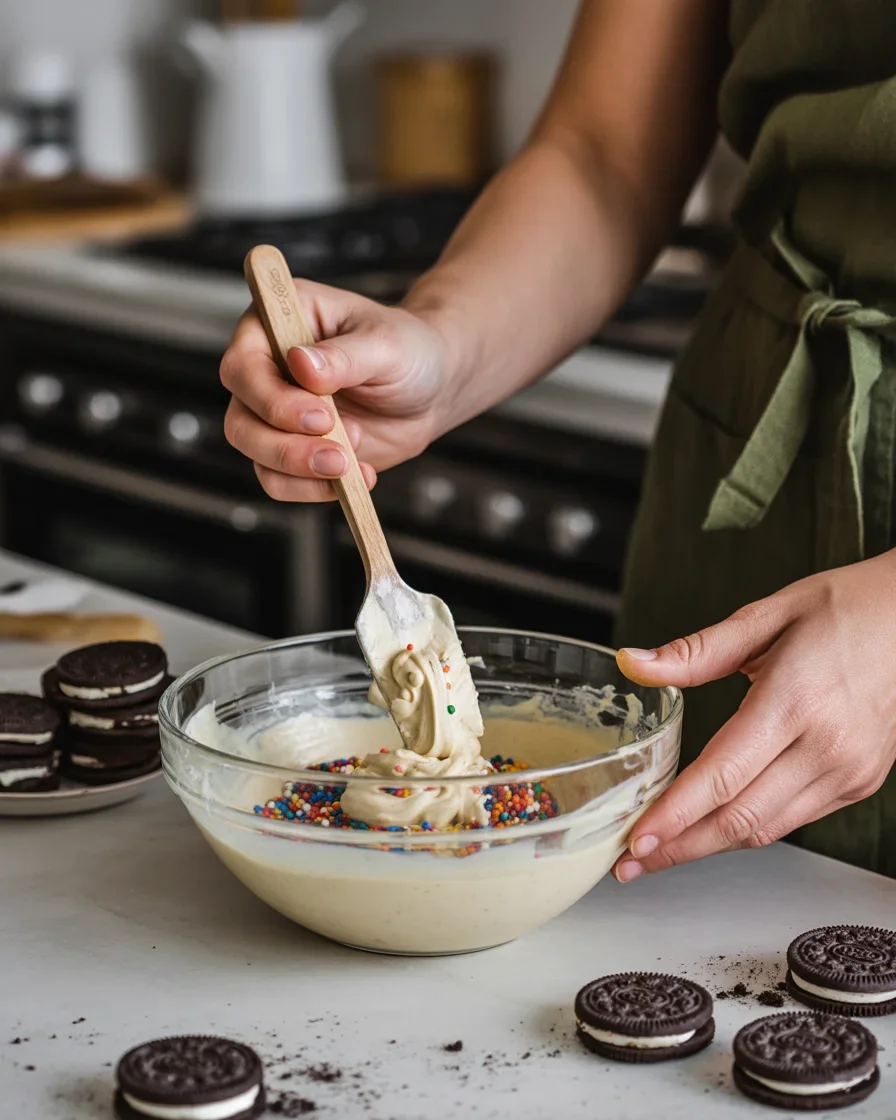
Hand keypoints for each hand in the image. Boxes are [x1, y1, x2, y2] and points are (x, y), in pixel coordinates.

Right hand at [221, 280, 452, 501]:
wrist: (432, 390)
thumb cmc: (408, 350)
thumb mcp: (386, 346)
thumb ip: (344, 357)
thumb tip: (301, 364)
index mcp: (278, 322)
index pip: (243, 365)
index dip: (272, 398)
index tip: (322, 416)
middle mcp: (266, 367)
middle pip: (241, 418)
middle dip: (287, 445)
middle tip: (339, 453)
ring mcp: (274, 412)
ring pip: (255, 454)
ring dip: (300, 469)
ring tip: (351, 464)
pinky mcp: (291, 448)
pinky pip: (278, 480)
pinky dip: (314, 488)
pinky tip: (359, 476)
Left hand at [612, 550, 895, 880]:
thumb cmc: (844, 610)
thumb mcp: (765, 617)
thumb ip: (695, 652)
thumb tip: (633, 663)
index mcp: (795, 700)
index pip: (723, 774)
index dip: (675, 814)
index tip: (636, 838)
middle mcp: (826, 745)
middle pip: (740, 818)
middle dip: (679, 847)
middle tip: (630, 861)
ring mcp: (848, 771)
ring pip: (766, 829)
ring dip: (708, 845)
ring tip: (660, 850)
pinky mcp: (858, 783)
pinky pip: (792, 818)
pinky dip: (747, 828)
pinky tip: (712, 825)